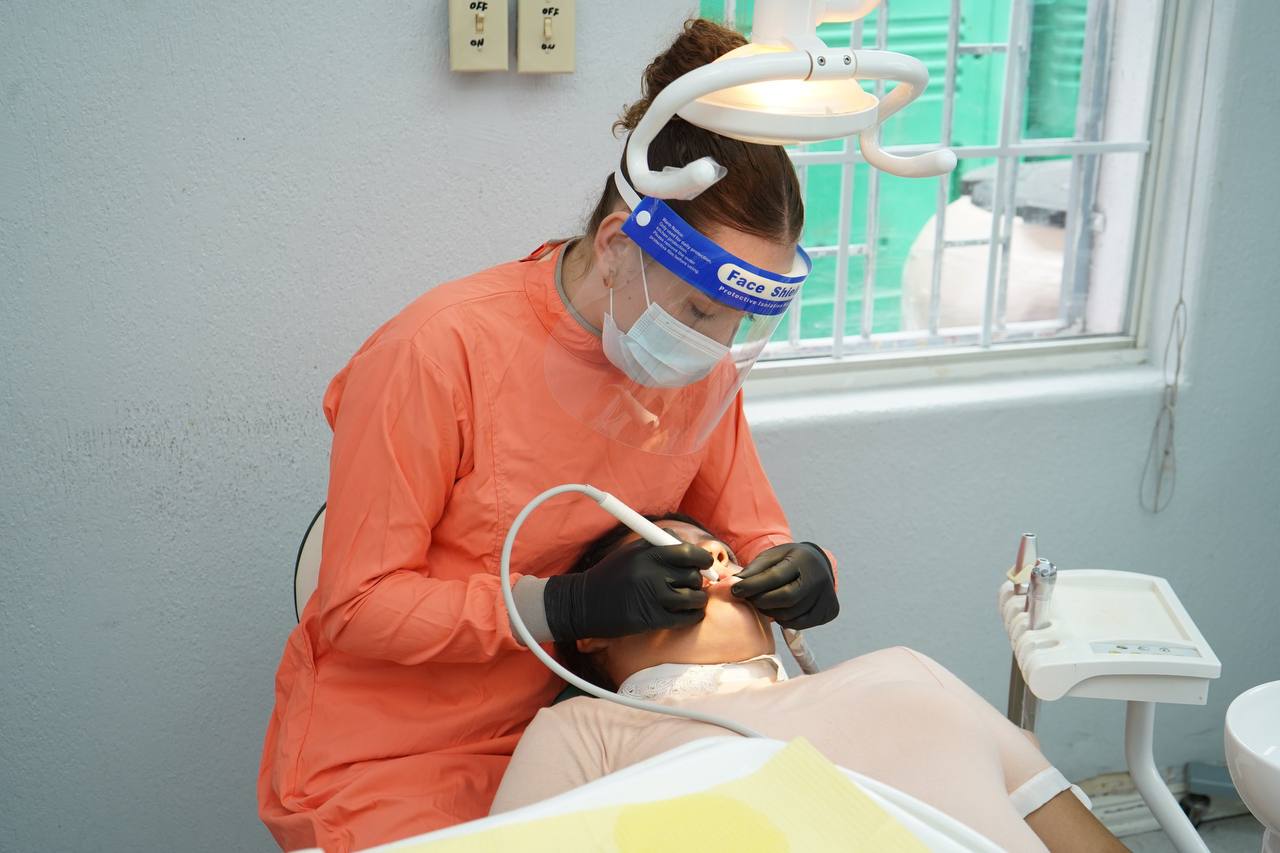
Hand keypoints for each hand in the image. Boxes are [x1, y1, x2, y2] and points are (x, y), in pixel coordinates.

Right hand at [543, 542, 711, 640]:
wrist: (582, 604)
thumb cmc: (610, 577)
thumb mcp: (630, 553)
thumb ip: (659, 547)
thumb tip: (693, 551)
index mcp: (646, 552)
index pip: (687, 552)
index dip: (702, 558)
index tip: (705, 563)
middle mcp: (649, 572)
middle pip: (693, 575)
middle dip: (699, 580)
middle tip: (694, 584)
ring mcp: (650, 597)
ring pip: (693, 598)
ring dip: (698, 600)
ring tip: (693, 600)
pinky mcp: (649, 619)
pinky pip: (684, 618)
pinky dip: (692, 616)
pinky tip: (689, 614)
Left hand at [731, 542, 838, 629]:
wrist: (818, 564)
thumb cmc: (790, 560)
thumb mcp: (772, 556)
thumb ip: (754, 569)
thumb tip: (734, 584)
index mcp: (804, 559)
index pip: (776, 576)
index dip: (753, 586)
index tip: (735, 590)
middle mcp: (819, 577)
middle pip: (786, 598)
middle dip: (761, 601)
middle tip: (749, 599)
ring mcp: (827, 596)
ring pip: (791, 614)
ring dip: (771, 612)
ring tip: (763, 603)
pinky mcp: (829, 611)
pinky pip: (800, 623)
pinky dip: (785, 620)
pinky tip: (779, 611)